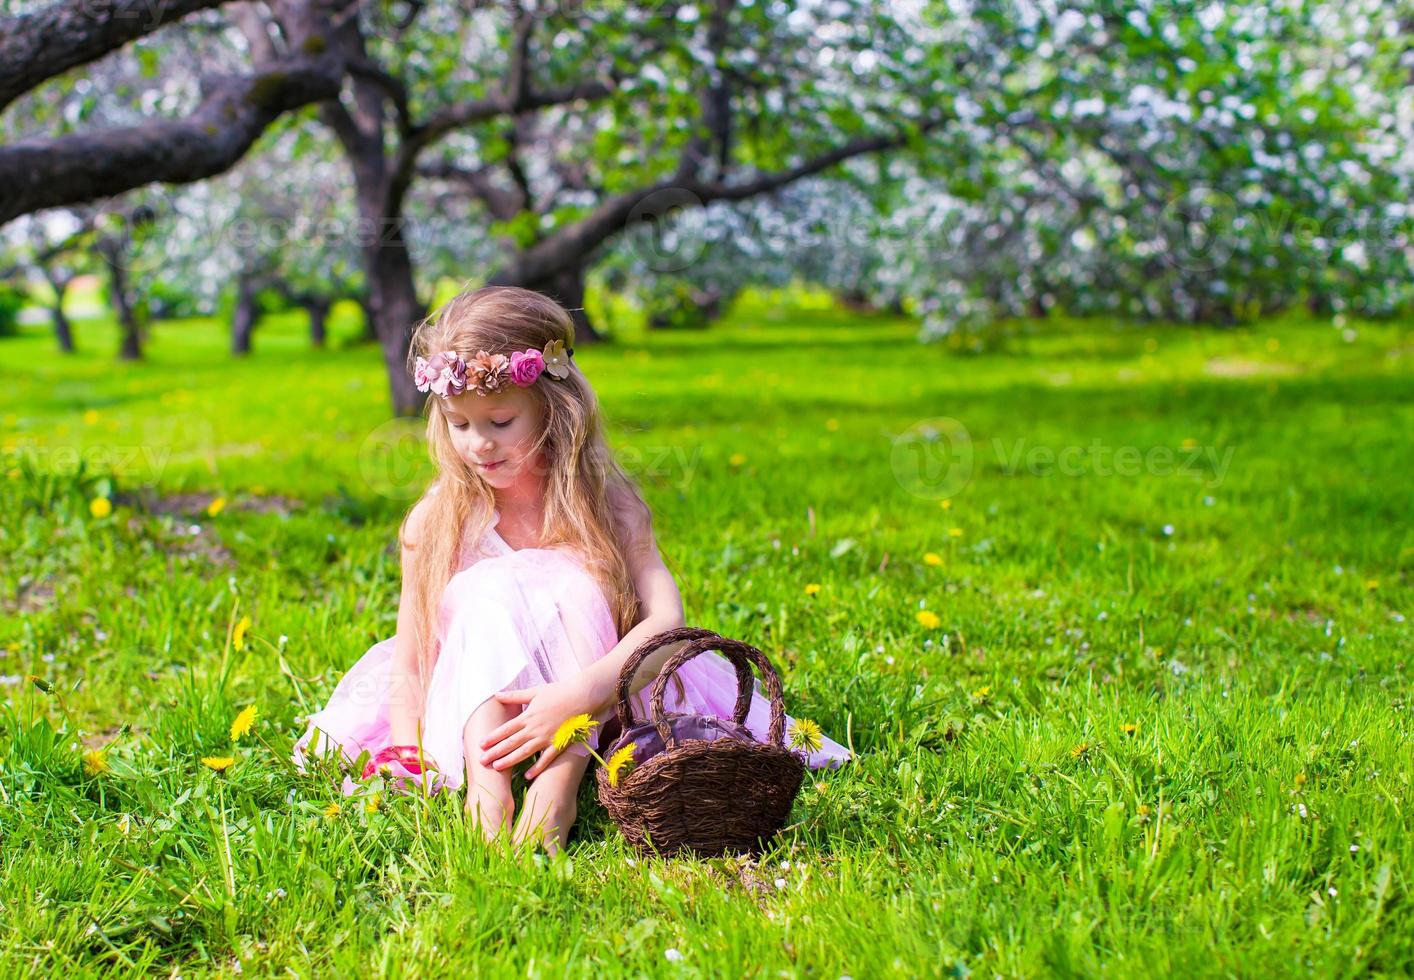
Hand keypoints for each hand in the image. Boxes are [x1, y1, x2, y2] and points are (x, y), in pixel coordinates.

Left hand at [478, 676, 601, 778]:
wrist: (582, 697)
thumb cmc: (559, 692)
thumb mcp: (535, 692)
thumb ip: (515, 696)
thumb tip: (497, 694)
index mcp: (528, 716)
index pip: (506, 729)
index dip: (493, 737)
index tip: (481, 745)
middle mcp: (535, 729)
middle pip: (511, 743)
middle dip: (495, 752)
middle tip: (482, 761)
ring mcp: (546, 738)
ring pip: (524, 752)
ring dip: (510, 760)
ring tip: (496, 767)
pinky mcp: (558, 744)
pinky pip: (546, 759)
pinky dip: (536, 767)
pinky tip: (527, 776)